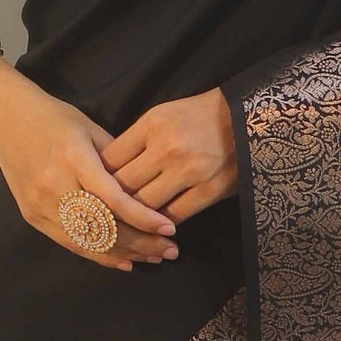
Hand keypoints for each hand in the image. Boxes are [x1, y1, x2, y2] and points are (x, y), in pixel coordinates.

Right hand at [0, 75, 179, 271]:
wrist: (7, 120)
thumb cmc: (55, 119)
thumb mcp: (91, 129)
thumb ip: (119, 161)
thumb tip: (151, 188)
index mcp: (73, 158)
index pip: (113, 198)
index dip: (143, 217)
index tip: (169, 227)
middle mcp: (55, 184)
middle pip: (103, 226)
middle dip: (141, 242)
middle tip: (170, 249)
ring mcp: (41, 204)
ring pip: (89, 241)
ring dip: (125, 253)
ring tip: (154, 257)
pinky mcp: (33, 216)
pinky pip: (71, 244)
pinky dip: (100, 255)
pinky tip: (125, 261)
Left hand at [102, 90, 238, 223]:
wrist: (246, 116)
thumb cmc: (199, 115)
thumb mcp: (163, 116)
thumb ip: (136, 141)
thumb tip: (109, 170)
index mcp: (152, 125)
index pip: (111, 160)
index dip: (98, 179)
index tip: (95, 190)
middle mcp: (166, 148)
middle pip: (123, 186)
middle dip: (111, 202)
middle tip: (103, 214)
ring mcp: (189, 171)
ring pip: (145, 206)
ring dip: (135, 217)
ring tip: (128, 223)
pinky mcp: (209, 190)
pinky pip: (174, 216)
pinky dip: (161, 224)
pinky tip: (156, 225)